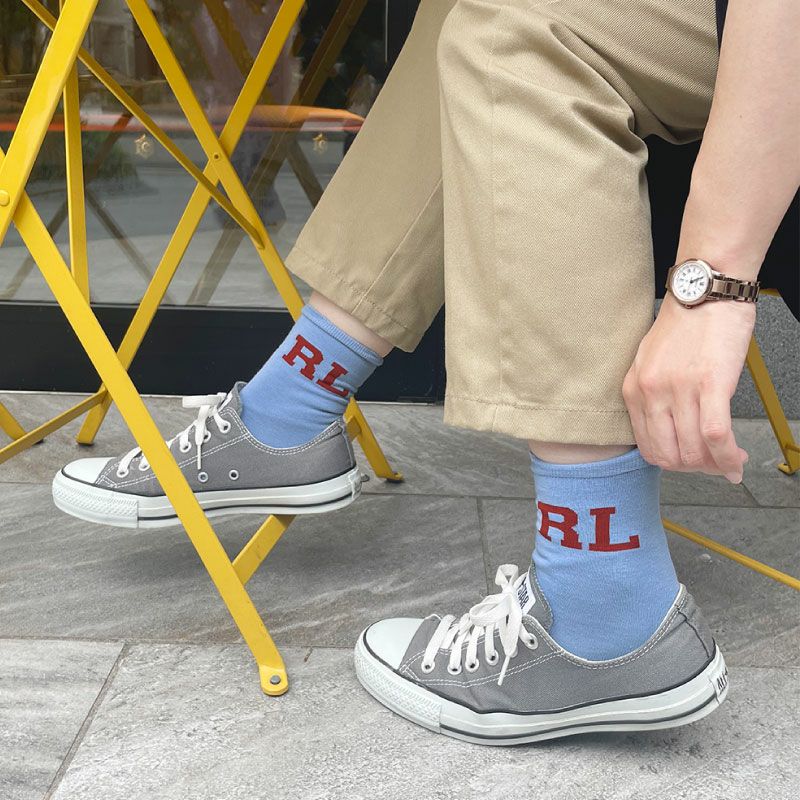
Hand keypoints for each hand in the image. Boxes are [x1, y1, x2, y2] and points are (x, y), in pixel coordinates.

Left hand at [623, 295, 754, 481]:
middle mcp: (651, 393)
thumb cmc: (684, 323)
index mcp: (633, 389)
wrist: (705, 290)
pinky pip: (716, 436)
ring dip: (715, 466)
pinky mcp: (710, 385)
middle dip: (694, 470)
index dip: (672, 464)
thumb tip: (668, 429)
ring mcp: (678, 390)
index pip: (647, 446)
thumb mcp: (650, 361)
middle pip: (669, 455)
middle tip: (713, 467)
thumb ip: (652, 394)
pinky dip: (728, 456)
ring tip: (730, 461)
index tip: (690, 464)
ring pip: (694, 451)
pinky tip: (736, 458)